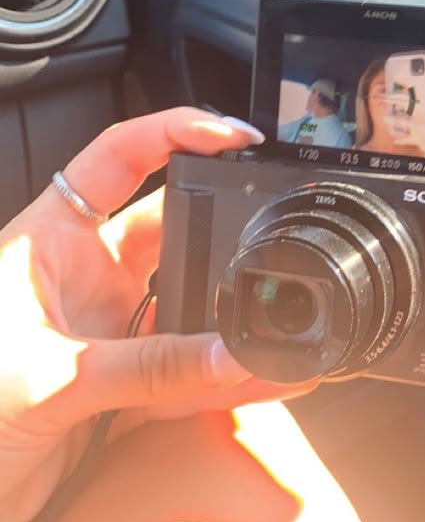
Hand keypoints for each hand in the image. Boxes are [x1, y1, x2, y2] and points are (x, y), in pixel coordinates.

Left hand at [0, 108, 314, 521]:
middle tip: (270, 243)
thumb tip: (231, 355)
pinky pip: (184, 377)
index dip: (175, 132)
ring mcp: (103, 333)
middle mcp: (81, 278)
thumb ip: (148, 366)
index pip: (118, 158)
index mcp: (50, 240)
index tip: (234, 137)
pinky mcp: (116, 389)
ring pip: (186, 312)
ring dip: (230, 322)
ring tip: (277, 327)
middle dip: (224, 237)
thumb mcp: (52, 375)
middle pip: (171, 234)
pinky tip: (261, 378)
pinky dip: (222, 382)